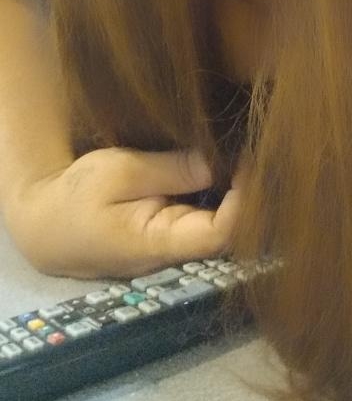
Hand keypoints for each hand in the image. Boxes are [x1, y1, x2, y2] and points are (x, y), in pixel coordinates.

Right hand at [4, 146, 244, 279]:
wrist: (45, 224)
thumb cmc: (77, 196)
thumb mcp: (119, 172)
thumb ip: (170, 170)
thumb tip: (218, 163)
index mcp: (160, 242)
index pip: (222, 234)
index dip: (247, 200)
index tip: (251, 159)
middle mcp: (175, 252)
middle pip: (230, 232)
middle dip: (250, 193)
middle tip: (258, 148)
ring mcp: (174, 245)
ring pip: (220, 224)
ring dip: (236, 192)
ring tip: (246, 150)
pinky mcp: (170, 233)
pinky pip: (205, 216)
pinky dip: (220, 192)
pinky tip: (226, 163)